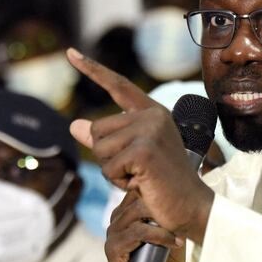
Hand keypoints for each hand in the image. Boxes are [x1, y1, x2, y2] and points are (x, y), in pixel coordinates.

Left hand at [67, 48, 213, 242]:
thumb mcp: (130, 158)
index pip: (118, 86)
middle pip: (97, 130)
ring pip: (99, 149)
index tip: (70, 53)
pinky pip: (108, 168)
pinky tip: (143, 184)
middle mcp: (153, 115)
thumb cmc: (161, 185)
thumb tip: (74, 125)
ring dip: (113, 171)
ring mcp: (150, 130)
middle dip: (108, 157)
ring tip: (142, 177)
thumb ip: (106, 140)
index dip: (92, 69)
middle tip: (138, 170)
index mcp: (153, 112)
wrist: (191, 207)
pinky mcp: (144, 150)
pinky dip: (119, 182)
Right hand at [105, 191, 185, 261]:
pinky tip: (172, 241)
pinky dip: (157, 235)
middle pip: (136, 199)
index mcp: (126, 215)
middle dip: (161, 206)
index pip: (137, 191)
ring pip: (136, 213)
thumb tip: (182, 197)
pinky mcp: (113, 250)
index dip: (155, 191)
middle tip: (181, 217)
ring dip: (162, 222)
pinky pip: (135, 233)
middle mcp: (116, 222)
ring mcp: (112, 235)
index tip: (178, 199)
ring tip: (178, 233)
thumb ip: (170, 217)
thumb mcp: (171, 235)